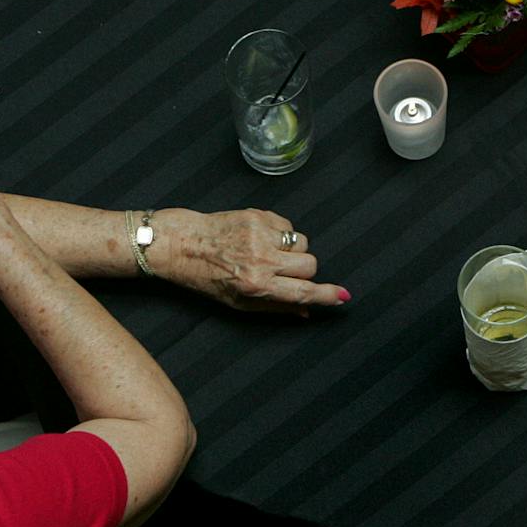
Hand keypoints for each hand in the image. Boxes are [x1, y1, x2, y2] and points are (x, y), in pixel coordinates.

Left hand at [153, 208, 347, 311]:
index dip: (327, 295)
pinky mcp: (259, 215)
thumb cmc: (206, 277)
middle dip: (304, 270)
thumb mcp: (239, 302)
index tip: (343, 296)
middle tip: (284, 272)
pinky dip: (281, 234)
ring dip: (293, 250)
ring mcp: (260, 234)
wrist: (183, 244)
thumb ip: (277, 307)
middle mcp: (261, 259)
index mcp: (256, 285)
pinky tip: (260, 238)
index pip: (302, 292)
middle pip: (310, 264)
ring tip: (268, 253)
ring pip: (303, 243)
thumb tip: (307, 312)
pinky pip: (289, 226)